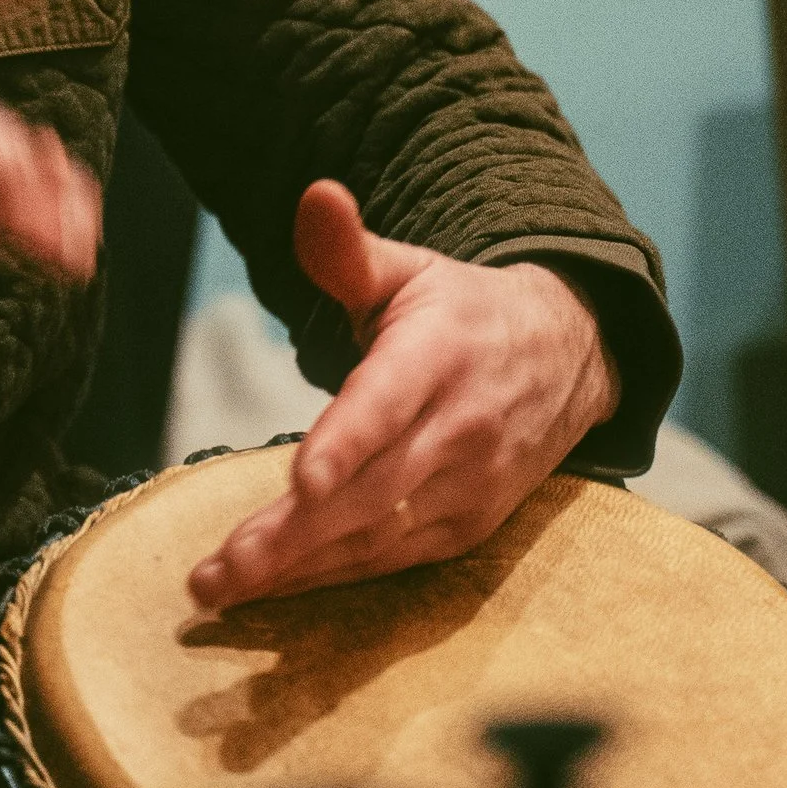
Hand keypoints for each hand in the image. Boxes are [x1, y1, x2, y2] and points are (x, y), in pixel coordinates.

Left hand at [188, 180, 619, 612]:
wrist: (568, 358)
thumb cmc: (459, 311)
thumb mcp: (409, 269)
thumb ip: (349, 249)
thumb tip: (313, 197)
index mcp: (437, 356)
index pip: (387, 404)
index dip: (346, 445)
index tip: (302, 481)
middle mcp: (459, 428)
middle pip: (371, 491)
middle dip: (292, 536)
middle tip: (218, 571)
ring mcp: (468, 486)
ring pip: (378, 538)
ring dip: (299, 572)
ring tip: (223, 589)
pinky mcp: (469, 527)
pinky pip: (394, 561)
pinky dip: (333, 579)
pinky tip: (274, 590)